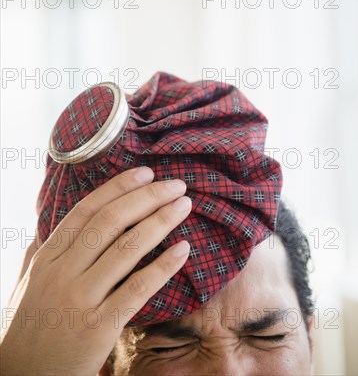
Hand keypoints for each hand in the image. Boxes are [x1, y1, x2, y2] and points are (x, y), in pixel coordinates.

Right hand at [1, 167, 191, 374]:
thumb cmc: (30, 326)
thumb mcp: (30, 282)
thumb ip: (45, 250)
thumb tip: (61, 223)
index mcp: (48, 257)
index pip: (87, 210)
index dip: (118, 188)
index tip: (145, 173)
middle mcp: (63, 272)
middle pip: (111, 222)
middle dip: (147, 198)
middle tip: (175, 184)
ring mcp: (81, 299)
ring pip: (126, 249)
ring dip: (160, 222)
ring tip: (184, 205)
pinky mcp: (99, 327)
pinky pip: (137, 289)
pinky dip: (162, 266)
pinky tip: (183, 249)